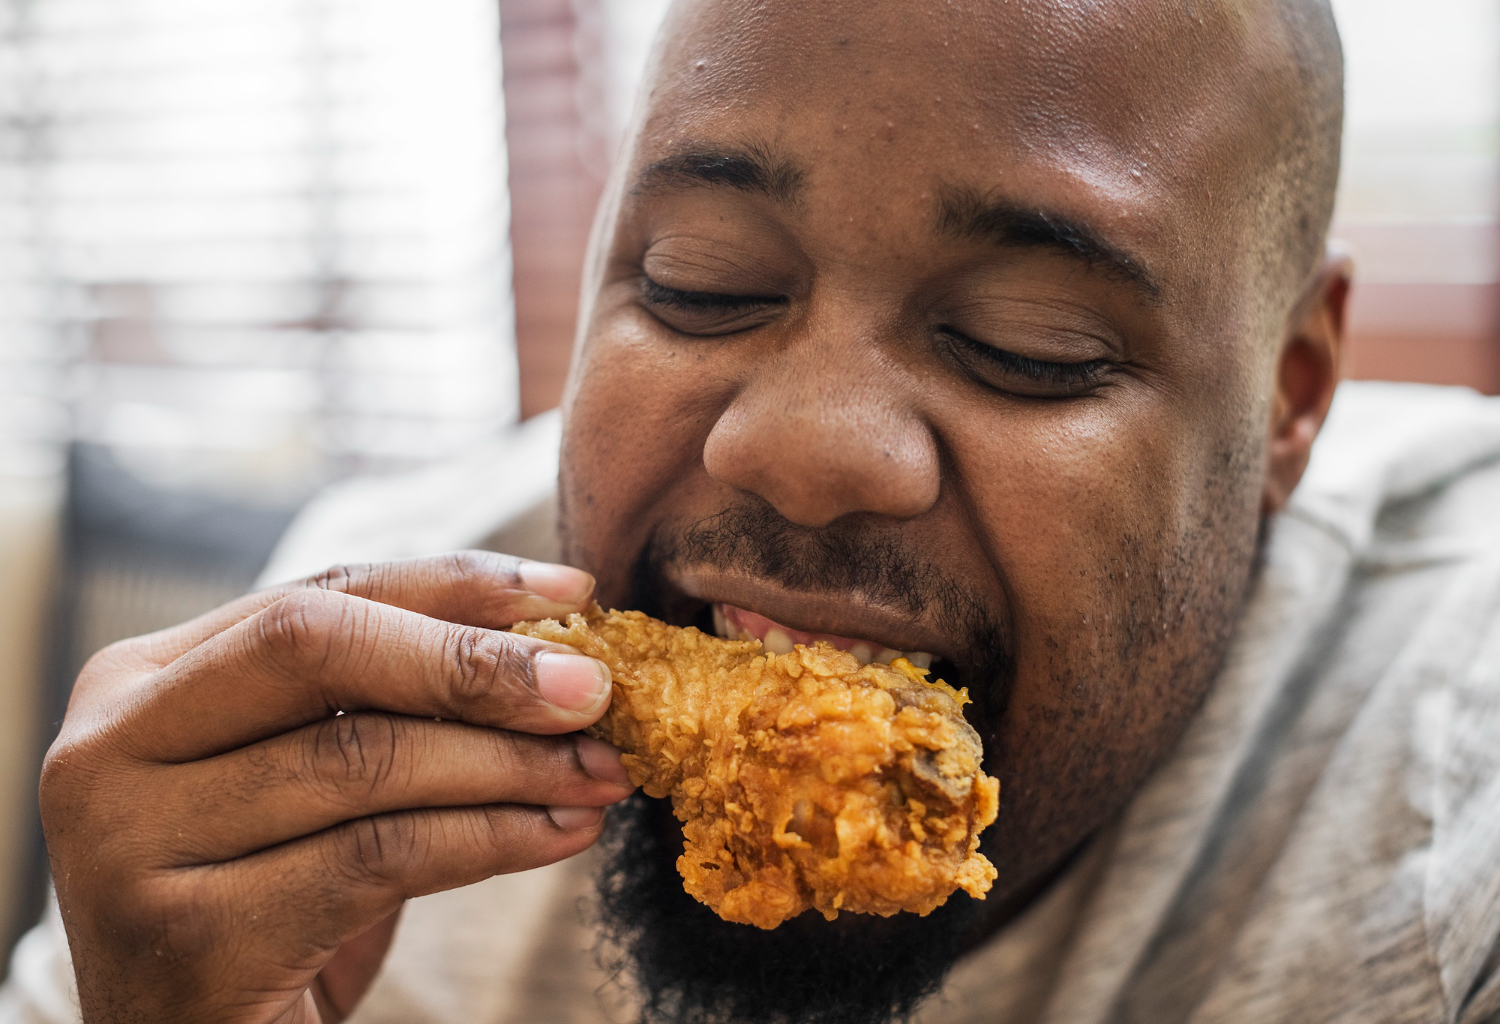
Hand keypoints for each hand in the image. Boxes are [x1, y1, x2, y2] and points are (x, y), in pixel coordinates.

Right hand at [40, 552, 634, 1022]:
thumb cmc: (270, 904)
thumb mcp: (317, 787)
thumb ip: (391, 705)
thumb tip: (554, 648)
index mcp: (140, 685)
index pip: (315, 595)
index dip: (452, 586)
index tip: (570, 589)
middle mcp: (108, 750)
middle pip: (319, 649)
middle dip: (475, 663)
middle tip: (594, 687)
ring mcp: (128, 847)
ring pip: (362, 758)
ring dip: (510, 763)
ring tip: (599, 772)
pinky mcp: (186, 941)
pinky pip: (377, 858)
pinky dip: (490, 838)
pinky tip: (559, 835)